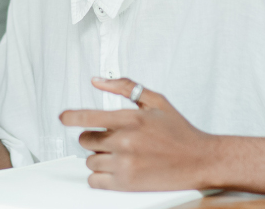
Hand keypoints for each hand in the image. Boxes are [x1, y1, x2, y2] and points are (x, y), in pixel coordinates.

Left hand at [59, 78, 218, 191]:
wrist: (201, 160)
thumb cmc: (179, 131)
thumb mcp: (155, 101)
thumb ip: (125, 87)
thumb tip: (98, 80)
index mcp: (130, 119)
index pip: (88, 117)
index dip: (71, 117)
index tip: (63, 117)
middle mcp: (125, 141)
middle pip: (86, 140)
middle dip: (94, 138)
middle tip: (111, 139)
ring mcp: (125, 164)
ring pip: (90, 161)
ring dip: (99, 157)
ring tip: (119, 154)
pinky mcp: (126, 184)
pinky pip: (95, 180)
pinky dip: (99, 176)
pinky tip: (113, 169)